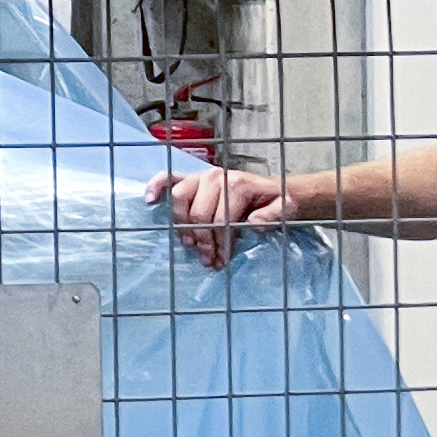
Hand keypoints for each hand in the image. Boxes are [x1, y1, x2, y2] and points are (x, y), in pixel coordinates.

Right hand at [145, 160, 293, 265]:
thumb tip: (255, 224)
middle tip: (208, 259)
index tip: (222, 260)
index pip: (220, 219)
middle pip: (198, 214)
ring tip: (190, 243)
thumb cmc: (277, 200)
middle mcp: (215, 176)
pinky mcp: (192, 178)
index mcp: (237, 184)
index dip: (220, 243)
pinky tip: (150, 200)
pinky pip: (168, 178)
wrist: (274, 187)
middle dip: (203, 240)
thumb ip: (273, 214)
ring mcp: (201, 176)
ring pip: (181, 200)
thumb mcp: (285, 207)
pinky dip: (156, 187)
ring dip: (182, 224)